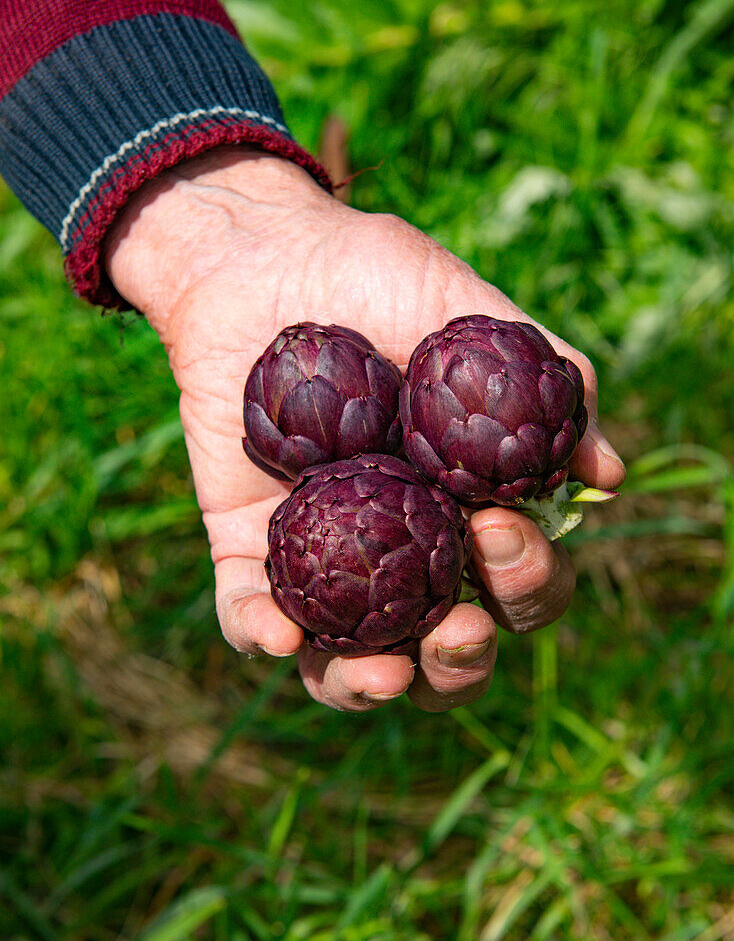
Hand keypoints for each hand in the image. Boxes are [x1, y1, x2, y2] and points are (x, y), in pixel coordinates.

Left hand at [106, 147, 624, 711]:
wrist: (265, 256)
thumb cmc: (378, 280)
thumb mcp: (473, 319)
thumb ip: (547, 388)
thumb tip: (606, 475)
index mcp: (465, 507)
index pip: (515, 581)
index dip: (526, 584)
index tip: (499, 531)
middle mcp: (402, 547)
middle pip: (442, 646)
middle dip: (462, 660)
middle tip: (459, 628)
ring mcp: (325, 555)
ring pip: (348, 659)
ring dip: (367, 685)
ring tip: (381, 675)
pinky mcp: (246, 545)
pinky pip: (249, 613)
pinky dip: (262, 634)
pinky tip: (281, 636)